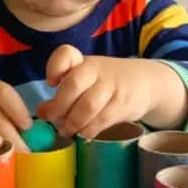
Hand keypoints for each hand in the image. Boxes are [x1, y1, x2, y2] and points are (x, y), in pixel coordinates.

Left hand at [38, 45, 157, 138]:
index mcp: (83, 62)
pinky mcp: (124, 104)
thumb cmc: (107, 83)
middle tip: (54, 120)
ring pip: (88, 106)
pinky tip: (85, 133)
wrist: (146, 82)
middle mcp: (97, 70)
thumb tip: (42, 112)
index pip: (66, 54)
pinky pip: (102, 120)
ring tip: (69, 131)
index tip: (51, 83)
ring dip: (73, 122)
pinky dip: (89, 130)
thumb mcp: (85, 81)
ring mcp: (112, 86)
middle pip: (73, 84)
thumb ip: (63, 94)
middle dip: (59, 106)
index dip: (54, 68)